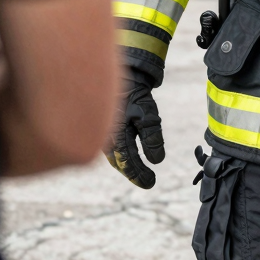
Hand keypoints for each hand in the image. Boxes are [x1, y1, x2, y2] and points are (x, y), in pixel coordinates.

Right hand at [106, 72, 164, 188]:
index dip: (138, 174)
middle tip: (148, 182)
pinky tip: (129, 158)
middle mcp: (105, 136)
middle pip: (118, 162)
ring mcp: (103, 133)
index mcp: (115, 134)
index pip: (127, 161)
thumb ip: (151, 137)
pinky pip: (112, 148)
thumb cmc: (135, 95)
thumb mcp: (148, 114)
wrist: (123, 76)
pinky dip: (121, 156)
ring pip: (113, 156)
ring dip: (126, 166)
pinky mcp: (106, 129)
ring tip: (139, 173)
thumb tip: (156, 161)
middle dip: (133, 173)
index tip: (151, 183)